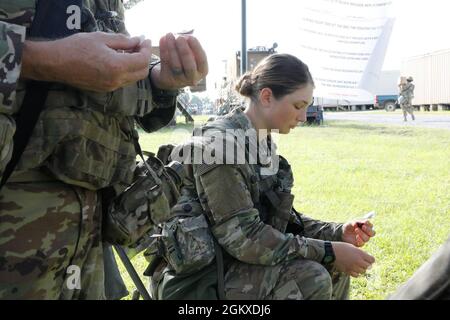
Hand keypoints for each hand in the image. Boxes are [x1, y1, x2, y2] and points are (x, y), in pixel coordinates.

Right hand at [22, 32, 152, 91]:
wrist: (56, 63)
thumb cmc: (76, 47)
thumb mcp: (101, 38)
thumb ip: (123, 40)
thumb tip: (137, 41)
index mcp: (117, 66)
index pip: (142, 60)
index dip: (146, 49)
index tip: (145, 39)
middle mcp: (117, 80)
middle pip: (142, 72)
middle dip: (144, 59)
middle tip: (139, 46)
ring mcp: (111, 87)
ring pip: (134, 78)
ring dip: (136, 66)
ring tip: (129, 51)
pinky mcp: (105, 90)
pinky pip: (123, 82)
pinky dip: (127, 72)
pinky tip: (120, 60)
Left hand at [150, 33, 207, 89]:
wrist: (172, 77)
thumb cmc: (186, 61)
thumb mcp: (193, 55)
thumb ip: (191, 45)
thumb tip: (185, 35)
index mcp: (202, 70)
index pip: (201, 60)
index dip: (196, 48)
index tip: (191, 37)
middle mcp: (193, 77)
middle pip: (189, 65)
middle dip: (184, 50)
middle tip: (180, 37)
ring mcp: (180, 80)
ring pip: (176, 65)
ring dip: (172, 48)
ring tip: (169, 35)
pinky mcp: (168, 78)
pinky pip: (165, 64)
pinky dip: (163, 50)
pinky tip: (162, 39)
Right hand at [331, 242, 374, 276]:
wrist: (331, 251)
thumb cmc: (341, 247)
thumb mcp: (352, 247)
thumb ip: (360, 253)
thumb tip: (365, 258)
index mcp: (360, 253)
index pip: (372, 260)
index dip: (370, 259)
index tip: (367, 258)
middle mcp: (358, 261)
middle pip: (368, 266)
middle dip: (366, 264)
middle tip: (361, 261)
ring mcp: (353, 267)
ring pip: (362, 271)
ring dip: (361, 268)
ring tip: (356, 264)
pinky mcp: (348, 271)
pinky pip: (356, 275)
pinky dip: (356, 272)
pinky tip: (353, 268)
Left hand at [342, 219, 375, 246]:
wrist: (343, 232)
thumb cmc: (349, 225)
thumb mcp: (352, 222)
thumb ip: (357, 221)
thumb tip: (364, 221)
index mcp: (366, 227)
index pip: (371, 226)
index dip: (369, 224)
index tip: (365, 222)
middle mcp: (367, 233)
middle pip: (372, 233)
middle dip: (368, 230)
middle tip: (363, 226)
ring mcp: (364, 239)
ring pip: (367, 238)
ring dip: (362, 233)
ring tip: (356, 229)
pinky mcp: (360, 243)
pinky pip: (362, 243)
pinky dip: (360, 240)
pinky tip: (357, 236)